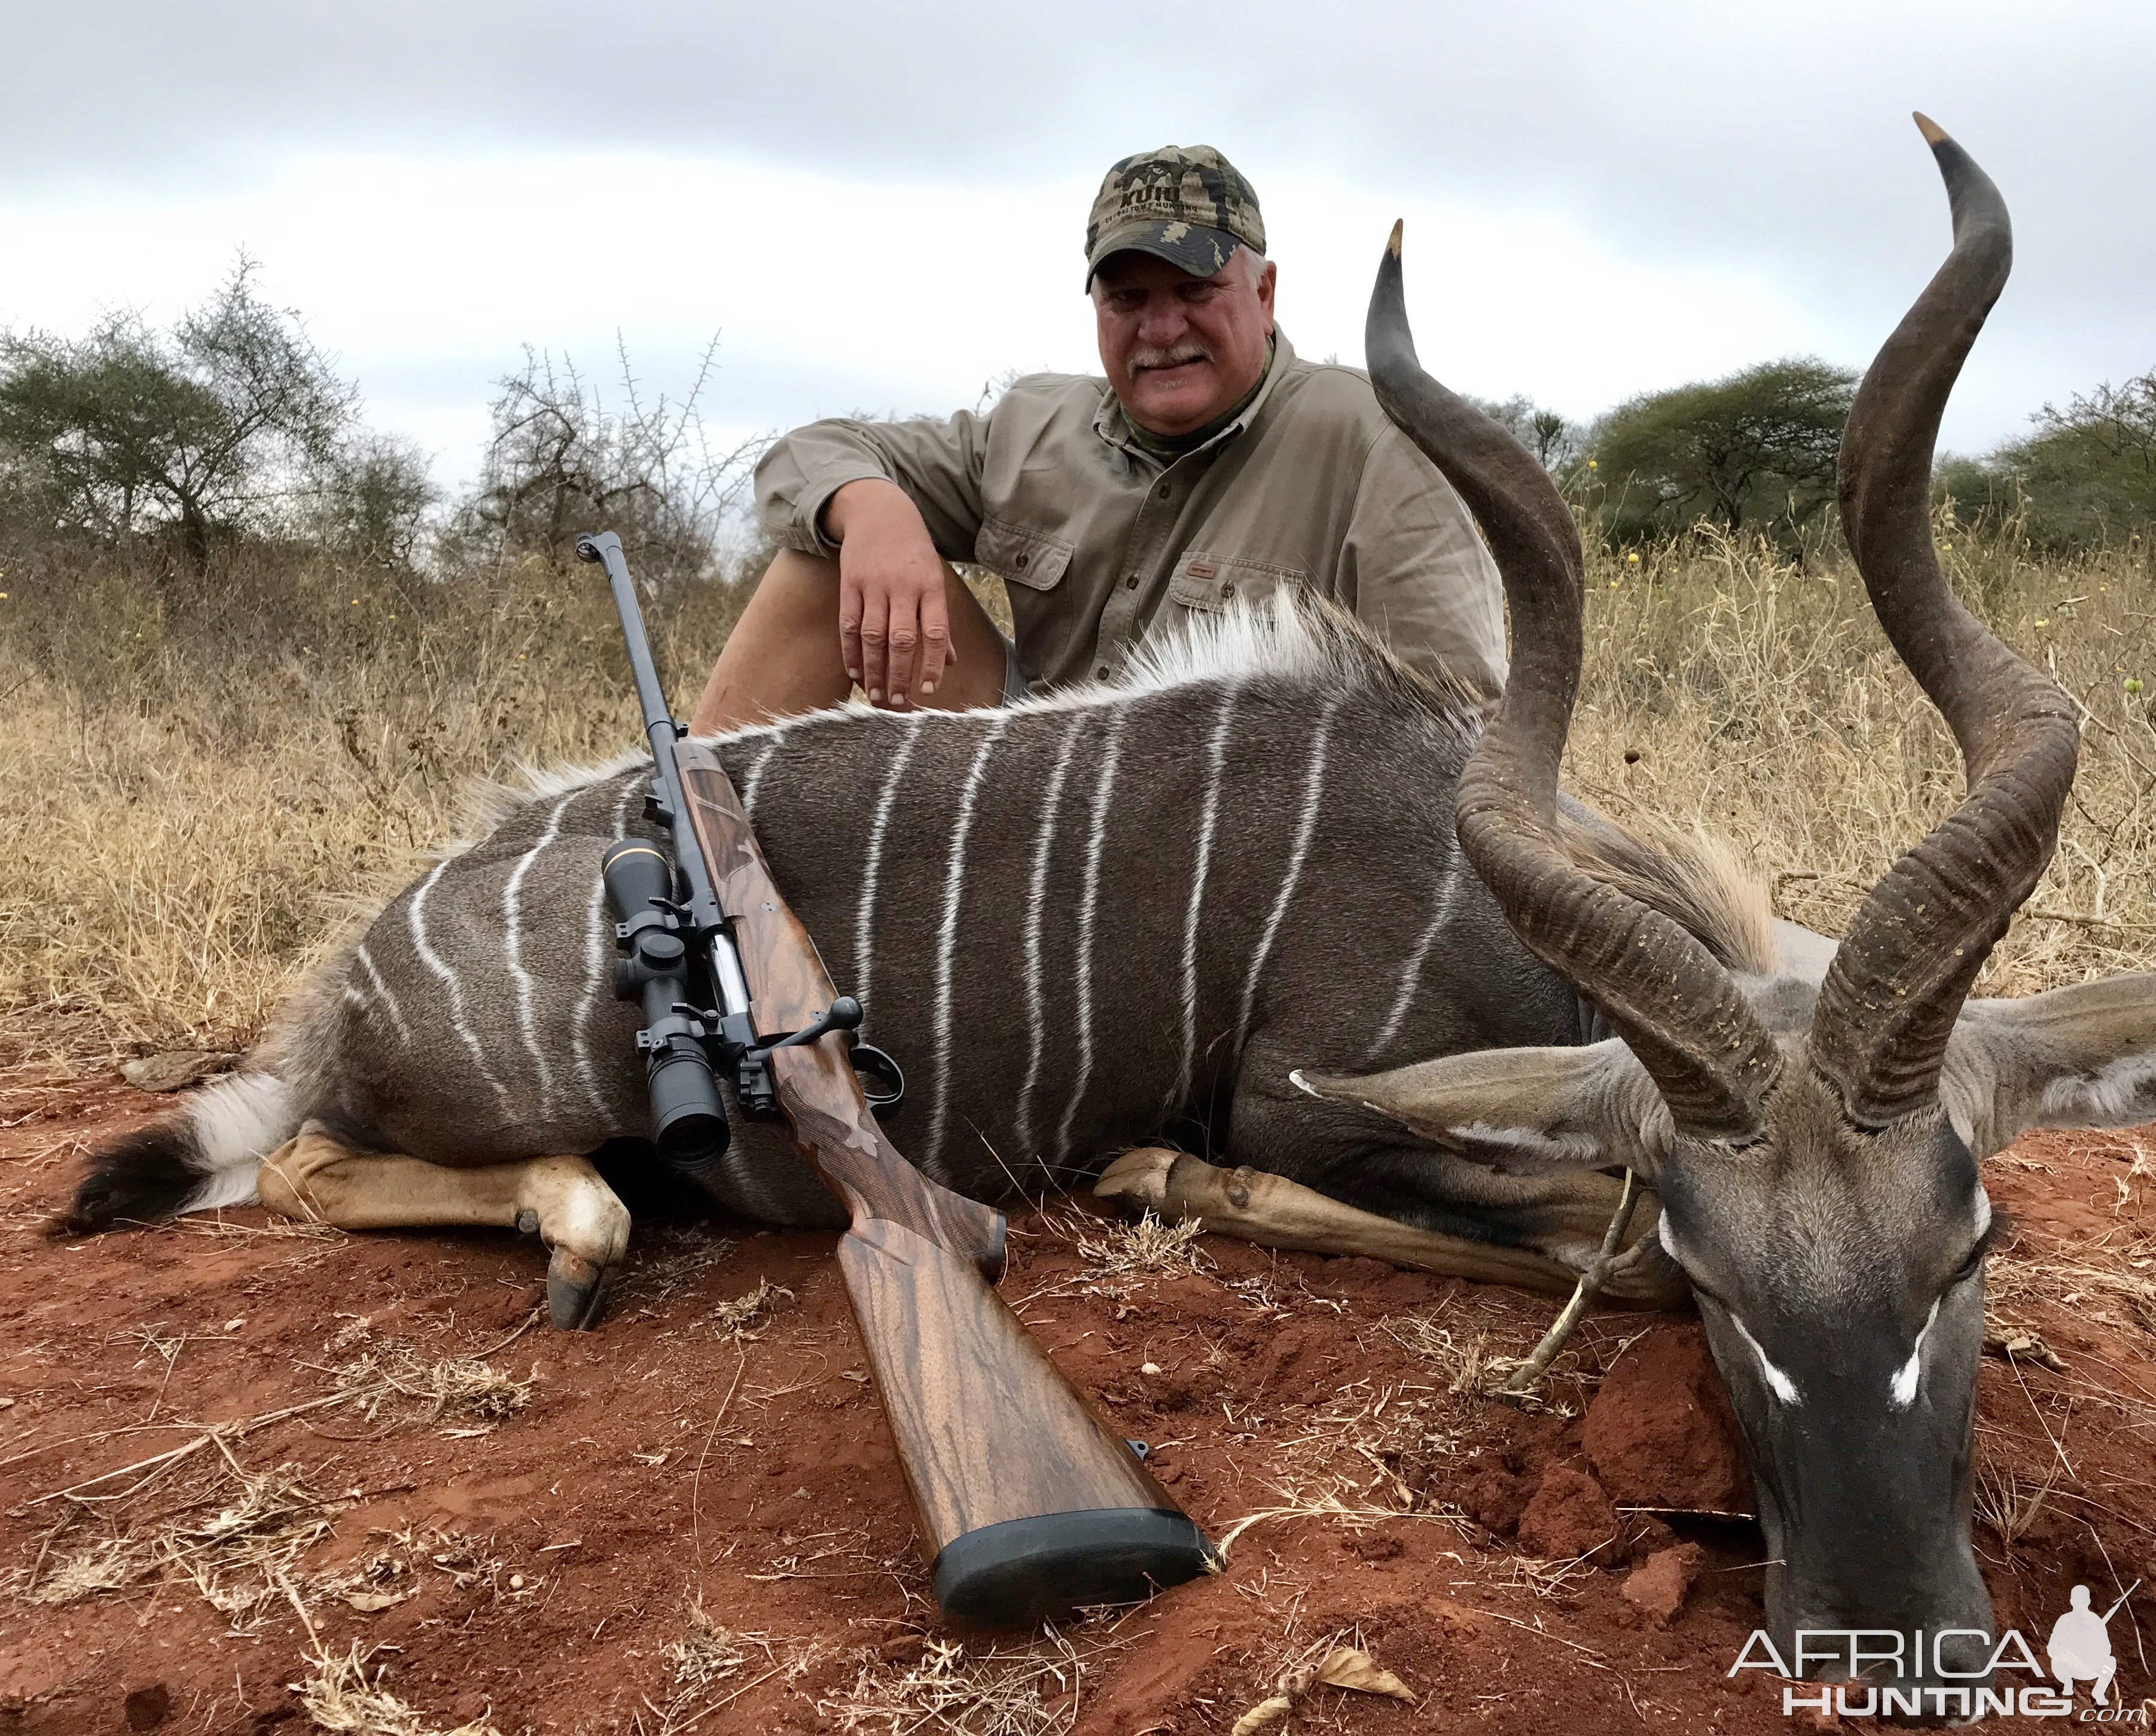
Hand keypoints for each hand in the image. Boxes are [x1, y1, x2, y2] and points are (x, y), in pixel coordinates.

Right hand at [825, 479, 957, 708]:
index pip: (935, 632)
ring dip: (874, 670)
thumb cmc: (913, 552)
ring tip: (875, 697)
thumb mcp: (934, 579)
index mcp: (930, 587)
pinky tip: (854, 672)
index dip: (933, 663)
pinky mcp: (850, 583)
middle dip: (900, 674)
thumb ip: (939, 620)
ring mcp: (874, 585)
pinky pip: (849, 623)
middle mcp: (903, 587)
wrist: (879, 512)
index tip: (930, 690)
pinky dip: (851, 650)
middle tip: (898, 703)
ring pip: (873, 635)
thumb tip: (950, 662)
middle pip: (901, 639)